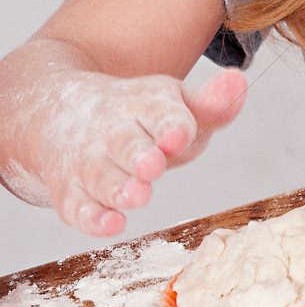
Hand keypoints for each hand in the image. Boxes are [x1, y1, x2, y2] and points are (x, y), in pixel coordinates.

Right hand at [26, 67, 246, 236]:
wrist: (62, 112)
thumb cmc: (138, 116)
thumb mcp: (174, 102)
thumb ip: (212, 103)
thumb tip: (239, 82)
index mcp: (145, 105)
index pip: (160, 113)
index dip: (171, 125)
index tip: (180, 134)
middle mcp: (113, 132)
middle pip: (127, 144)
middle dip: (140, 155)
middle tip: (153, 165)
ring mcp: (89, 162)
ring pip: (102, 177)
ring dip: (119, 188)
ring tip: (139, 195)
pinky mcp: (70, 192)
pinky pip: (78, 207)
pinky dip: (93, 218)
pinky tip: (113, 224)